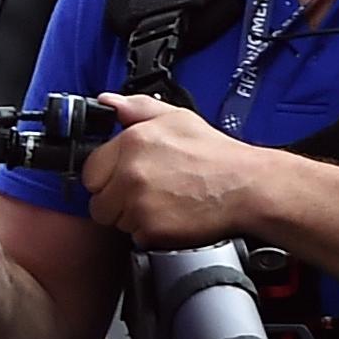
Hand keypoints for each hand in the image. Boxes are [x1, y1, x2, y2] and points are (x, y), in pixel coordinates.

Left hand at [76, 92, 269, 247]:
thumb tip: (106, 102)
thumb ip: (136, 108)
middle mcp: (130, 172)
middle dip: (116, 198)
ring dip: (133, 216)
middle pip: (98, 199)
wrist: (248, 187)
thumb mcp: (177, 118)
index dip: (108, 175)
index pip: (90, 169)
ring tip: (163, 202)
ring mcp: (139, 203)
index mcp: (132, 143)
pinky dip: (150, 231)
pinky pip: (134, 236)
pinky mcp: (150, 229)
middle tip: (148, 192)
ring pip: (115, 220)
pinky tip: (171, 215)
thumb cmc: (216, 155)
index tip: (125, 177)